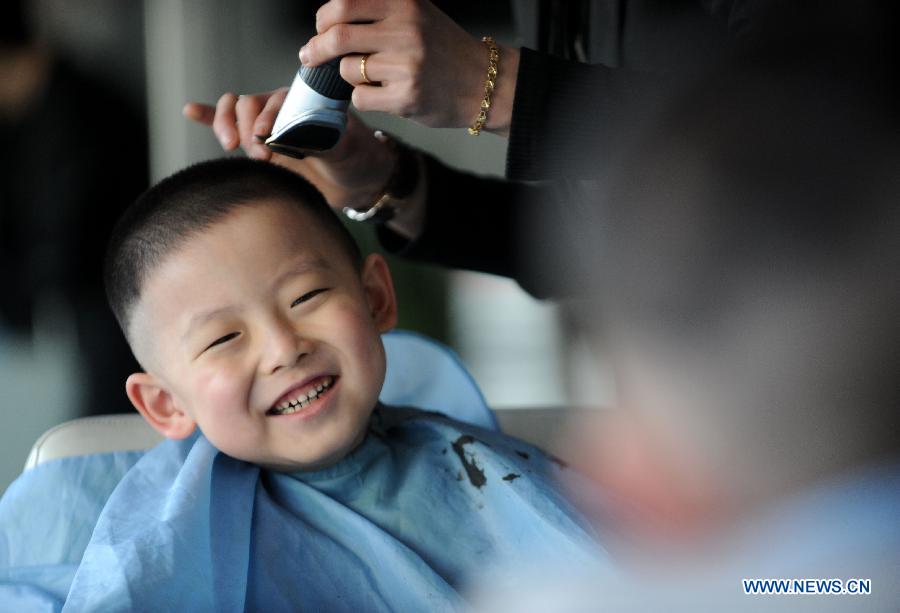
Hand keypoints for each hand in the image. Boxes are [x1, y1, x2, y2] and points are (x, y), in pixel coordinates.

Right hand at [183, 90, 396, 210]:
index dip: (265, 117)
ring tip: (231, 146)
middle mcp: (282, 109)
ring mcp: (268, 125)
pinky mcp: (259, 144)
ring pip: (236, 111)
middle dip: (247, 127)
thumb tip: (298, 135)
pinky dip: (209, 117)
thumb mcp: (346, 147)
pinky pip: (228, 124)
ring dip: (227, 126)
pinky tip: (190, 111)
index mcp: (303, 102)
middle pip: (249, 104)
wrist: (359, 181)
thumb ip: (323, 138)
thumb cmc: (357, 158)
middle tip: (261, 156)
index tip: (267, 139)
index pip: (273, 100)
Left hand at [300, 0, 518, 134]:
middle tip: (310, 56)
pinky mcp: (405, 97)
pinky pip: (361, 98)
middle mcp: (406, 30)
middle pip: (337, 36)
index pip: (344, 5)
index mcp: (405, 4)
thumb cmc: (443, 50)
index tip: (320, 28)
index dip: (323, 19)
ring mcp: (406, 65)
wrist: (483, 83)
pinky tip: (384, 94)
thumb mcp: (418, 13)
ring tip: (373, 76)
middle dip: (316, 48)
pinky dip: (364, 98)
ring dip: (350, 76)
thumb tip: (329, 19)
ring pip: (347, 70)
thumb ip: (380, 9)